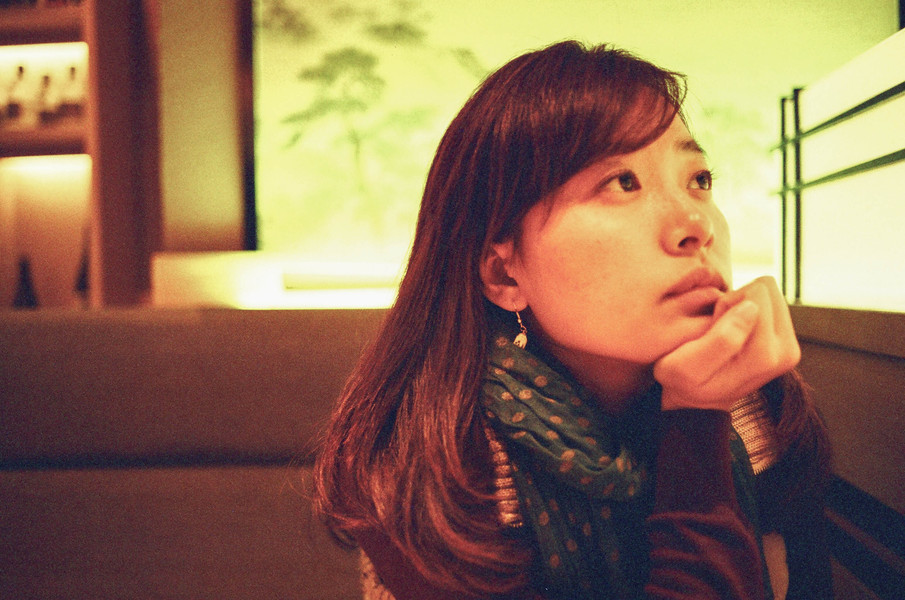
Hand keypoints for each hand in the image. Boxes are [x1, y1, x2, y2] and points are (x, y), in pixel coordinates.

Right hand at [654, 276, 799, 411]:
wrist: (697, 401)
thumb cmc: (684, 382)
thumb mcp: (685, 366)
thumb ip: (720, 339)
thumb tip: (752, 308)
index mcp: (765, 356)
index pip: (757, 294)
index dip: (727, 303)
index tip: (714, 328)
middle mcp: (786, 351)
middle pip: (768, 290)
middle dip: (737, 302)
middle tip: (719, 328)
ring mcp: (789, 346)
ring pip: (770, 293)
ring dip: (741, 306)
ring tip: (724, 331)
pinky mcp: (786, 340)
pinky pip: (770, 302)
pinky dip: (746, 310)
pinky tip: (733, 332)